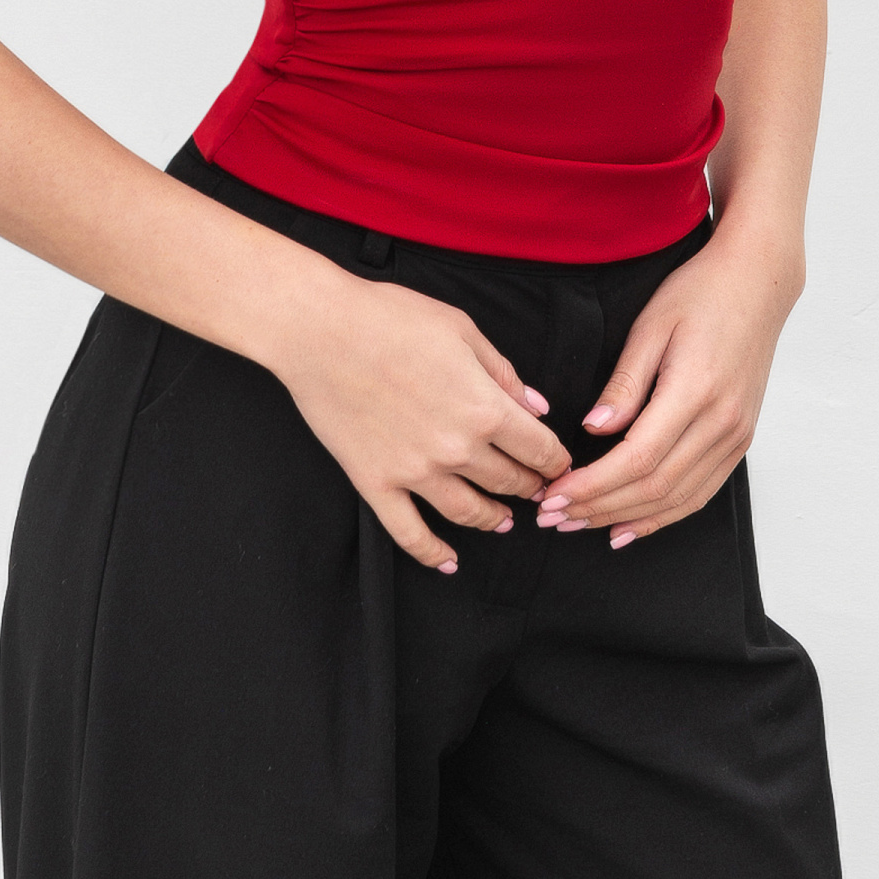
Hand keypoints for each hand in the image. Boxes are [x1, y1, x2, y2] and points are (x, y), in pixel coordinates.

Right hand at [270, 273, 572, 572]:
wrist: (321, 330)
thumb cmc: (390, 316)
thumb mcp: (460, 328)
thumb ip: (503, 371)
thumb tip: (535, 407)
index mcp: (485, 407)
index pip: (539, 449)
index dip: (555, 459)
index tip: (557, 463)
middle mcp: (457, 449)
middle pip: (508, 481)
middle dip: (528, 486)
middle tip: (533, 487)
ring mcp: (415, 472)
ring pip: (468, 513)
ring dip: (493, 519)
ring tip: (503, 520)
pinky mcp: (377, 483)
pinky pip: (410, 533)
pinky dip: (432, 553)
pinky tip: (448, 562)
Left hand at [533, 229, 800, 548]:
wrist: (757, 283)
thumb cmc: (700, 293)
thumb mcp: (651, 325)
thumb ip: (624, 384)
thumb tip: (593, 430)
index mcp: (696, 391)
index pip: (637, 458)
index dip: (592, 485)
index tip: (553, 495)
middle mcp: (722, 423)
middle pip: (654, 486)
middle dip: (598, 508)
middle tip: (554, 516)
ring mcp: (736, 436)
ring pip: (677, 498)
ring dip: (625, 518)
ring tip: (580, 524)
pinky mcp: (740, 441)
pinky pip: (700, 493)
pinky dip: (663, 516)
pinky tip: (630, 526)